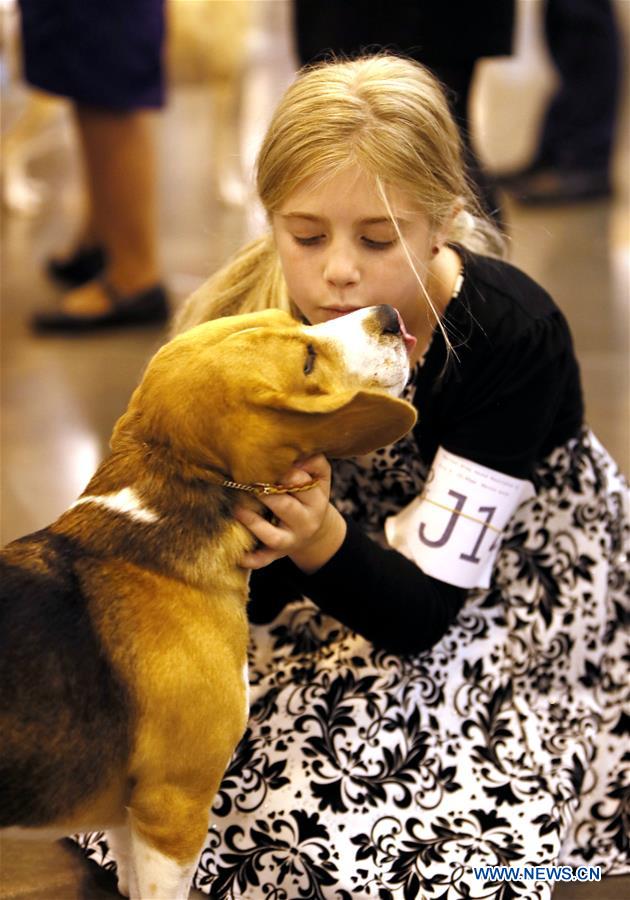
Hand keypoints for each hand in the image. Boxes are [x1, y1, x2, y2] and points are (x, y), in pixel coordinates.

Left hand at [235, 454, 346, 572]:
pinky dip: (250, 559)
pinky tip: (237, 556)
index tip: (264, 462)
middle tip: (246, 480)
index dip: (283, 472)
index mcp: (316, 499)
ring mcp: (290, 540)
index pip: (302, 483)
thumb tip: (294, 453)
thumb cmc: (310, 495)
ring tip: (237, 508)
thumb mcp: (320, 477)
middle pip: (285, 507)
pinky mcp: (276, 554)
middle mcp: (305, 521)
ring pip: (271, 535)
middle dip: (265, 493)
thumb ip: (312, 460)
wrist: (314, 531)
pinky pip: (263, 559)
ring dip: (252, 522)